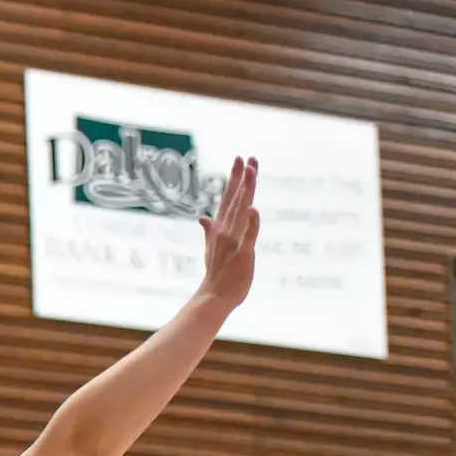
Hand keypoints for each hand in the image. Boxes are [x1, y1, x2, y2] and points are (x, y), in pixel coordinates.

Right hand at [197, 156, 260, 305]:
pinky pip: (248, 236)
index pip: (227, 198)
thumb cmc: (217, 275)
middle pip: (235, 199)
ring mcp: (233, 241)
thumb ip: (209, 231)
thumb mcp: (212, 249)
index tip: (240, 160)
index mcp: (219, 229)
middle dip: (241, 178)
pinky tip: (254, 209)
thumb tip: (202, 217)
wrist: (214, 297)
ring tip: (252, 172)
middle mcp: (225, 231)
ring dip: (246, 191)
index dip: (234, 178)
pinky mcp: (242, 254)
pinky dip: (251, 223)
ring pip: (241, 211)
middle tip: (246, 158)